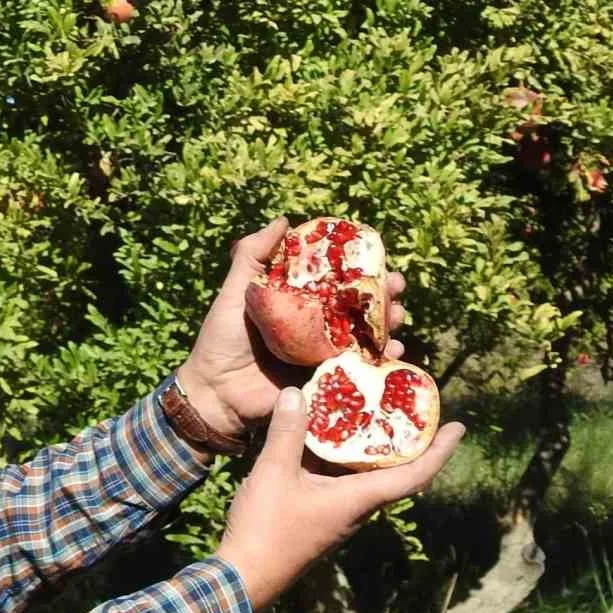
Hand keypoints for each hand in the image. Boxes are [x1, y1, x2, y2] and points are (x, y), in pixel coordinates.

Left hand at [176, 218, 408, 434]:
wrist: (215, 392)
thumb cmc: (221, 340)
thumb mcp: (235, 292)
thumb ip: (252, 256)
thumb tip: (284, 220)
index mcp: (298, 302)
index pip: (336, 279)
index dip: (360, 267)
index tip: (378, 255)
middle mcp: (316, 325)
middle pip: (360, 307)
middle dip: (384, 295)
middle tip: (395, 286)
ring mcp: (324, 354)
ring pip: (367, 336)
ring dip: (388, 325)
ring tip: (396, 317)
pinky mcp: (327, 380)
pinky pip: (361, 369)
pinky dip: (382, 361)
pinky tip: (393, 353)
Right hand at [215, 387, 463, 611]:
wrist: (245, 575)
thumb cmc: (266, 528)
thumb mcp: (274, 473)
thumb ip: (287, 432)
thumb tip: (295, 392)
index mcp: (358, 499)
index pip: (413, 475)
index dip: (439, 451)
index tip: (459, 427)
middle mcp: (356, 506)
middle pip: (395, 471)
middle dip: (408, 440)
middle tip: (411, 407)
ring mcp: (338, 511)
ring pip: (366, 474)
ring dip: (372, 445)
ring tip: (372, 410)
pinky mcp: (319, 512)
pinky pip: (342, 477)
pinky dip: (343, 453)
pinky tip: (326, 433)